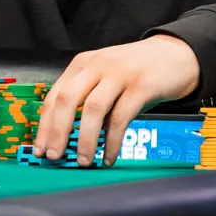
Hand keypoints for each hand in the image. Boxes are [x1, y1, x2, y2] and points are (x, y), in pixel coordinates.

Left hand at [33, 35, 199, 166]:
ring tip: (84, 160)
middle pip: (68, 99)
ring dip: (84, 139)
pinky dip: (111, 141)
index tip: (40, 148)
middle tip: (54, 156)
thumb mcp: (105, 76)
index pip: (55, 95)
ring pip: (92, 109)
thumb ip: (87, 96)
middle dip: (57, 132)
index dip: (45, 124)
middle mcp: (98, 65)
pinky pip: (120, 118)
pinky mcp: (141, 85)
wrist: (175, 55)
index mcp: (84, 63)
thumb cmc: (136, 71)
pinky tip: (109, 155)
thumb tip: (66, 136)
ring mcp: (120, 74)